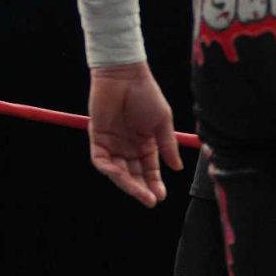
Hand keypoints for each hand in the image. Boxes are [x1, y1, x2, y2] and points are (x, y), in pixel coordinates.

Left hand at [86, 63, 181, 206]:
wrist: (125, 75)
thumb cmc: (146, 94)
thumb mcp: (162, 122)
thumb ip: (167, 145)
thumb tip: (177, 168)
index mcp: (146, 144)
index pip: (149, 170)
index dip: (155, 183)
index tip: (162, 196)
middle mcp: (129, 147)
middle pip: (134, 174)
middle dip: (142, 188)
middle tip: (151, 200)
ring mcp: (113, 144)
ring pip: (118, 171)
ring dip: (128, 184)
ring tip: (140, 192)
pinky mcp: (98, 138)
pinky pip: (101, 160)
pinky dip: (109, 170)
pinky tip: (120, 175)